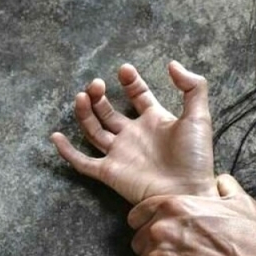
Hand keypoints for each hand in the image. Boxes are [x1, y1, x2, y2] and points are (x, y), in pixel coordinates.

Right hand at [51, 61, 216, 203]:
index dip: (131, 81)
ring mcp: (120, 154)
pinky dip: (67, 152)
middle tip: (96, 84)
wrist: (188, 191)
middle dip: (100, 96)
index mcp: (155, 121)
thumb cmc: (195, 157)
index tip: (124, 69)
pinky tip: (56, 136)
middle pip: (109, 112)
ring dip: (85, 113)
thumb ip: (192, 87)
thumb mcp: (199, 116)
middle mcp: (134, 136)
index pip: (138, 96)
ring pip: (94, 131)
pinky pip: (83, 162)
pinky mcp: (110, 173)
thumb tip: (172, 64)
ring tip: (82, 96)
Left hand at [128, 175, 255, 255]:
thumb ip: (226, 188)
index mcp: (173, 208)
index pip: (138, 215)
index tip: (161, 235)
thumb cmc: (252, 243)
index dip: (148, 225)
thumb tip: (221, 182)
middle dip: (156, 250)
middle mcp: (158, 232)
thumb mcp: (242, 204)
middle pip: (139, 243)